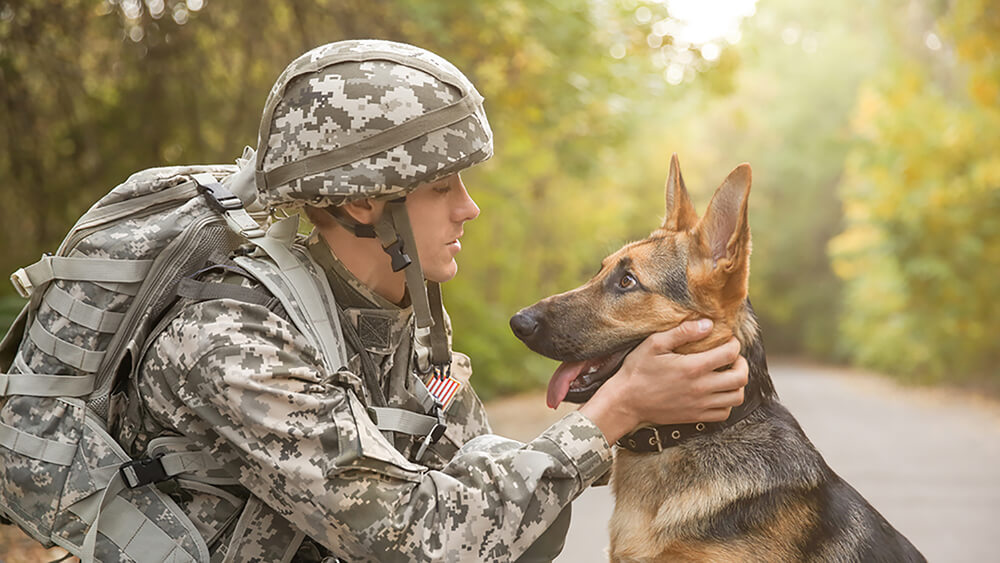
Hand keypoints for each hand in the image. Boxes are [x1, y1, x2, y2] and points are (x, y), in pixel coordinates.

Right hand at [578, 319, 748, 443]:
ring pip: (736, 397)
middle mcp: (701, 388)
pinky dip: (727, 402)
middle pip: (740, 377)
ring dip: (737, 384)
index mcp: (693, 367)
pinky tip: (717, 392)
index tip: (727, 340)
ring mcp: (700, 405)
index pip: (730, 353)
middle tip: (732, 357)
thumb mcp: (655, 343)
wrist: (626, 401)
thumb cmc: (637, 370)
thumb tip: (708, 324)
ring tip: (727, 374)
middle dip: (741, 363)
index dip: (734, 343)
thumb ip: (682, 332)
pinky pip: (724, 413)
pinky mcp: (696, 417)